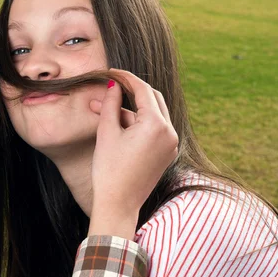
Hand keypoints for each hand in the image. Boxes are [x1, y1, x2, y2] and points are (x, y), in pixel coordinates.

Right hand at [88, 69, 178, 239]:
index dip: (126, 78)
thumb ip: (111, 104)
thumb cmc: (109, 169)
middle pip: (153, 98)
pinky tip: (119, 123)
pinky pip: (155, 129)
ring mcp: (171, 144)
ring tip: (108, 108)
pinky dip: (140, 123)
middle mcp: (170, 132)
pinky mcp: (167, 153)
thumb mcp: (107, 132)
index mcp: (156, 125)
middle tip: (113, 85)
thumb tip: (113, 86)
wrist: (118, 204)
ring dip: (134, 107)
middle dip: (132, 90)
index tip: (111, 72)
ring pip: (154, 114)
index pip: (143, 89)